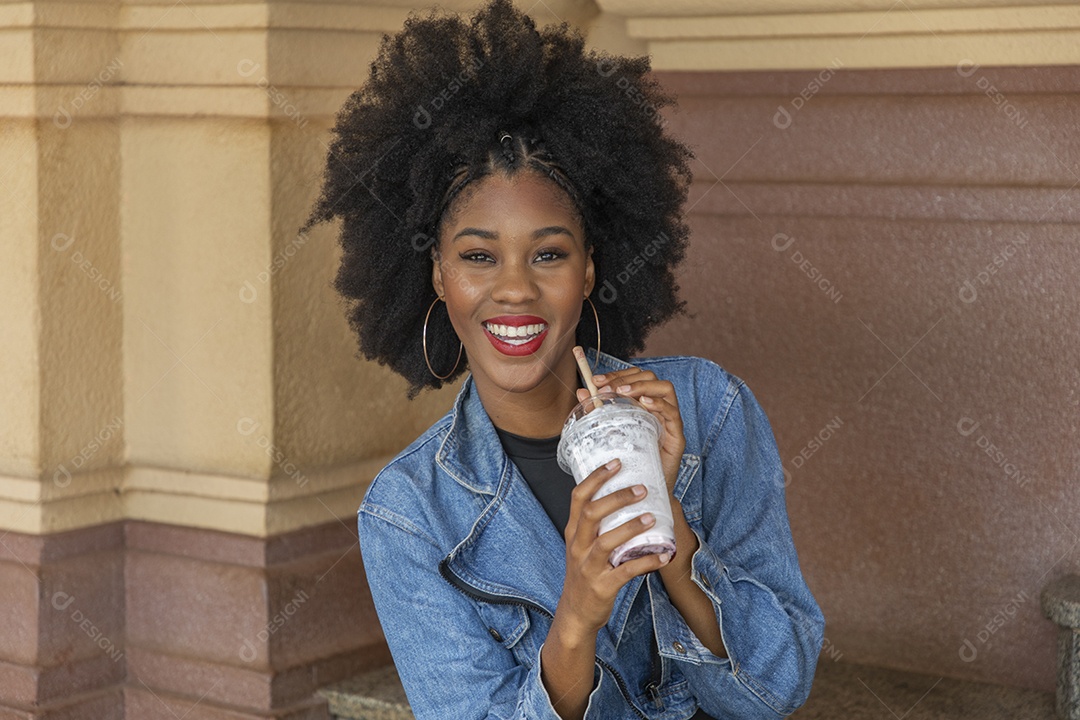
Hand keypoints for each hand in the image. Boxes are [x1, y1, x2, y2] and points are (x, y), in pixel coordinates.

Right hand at [557, 458, 671, 638]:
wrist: (576, 613)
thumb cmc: (585, 573)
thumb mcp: (582, 546)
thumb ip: (596, 524)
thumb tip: (624, 496)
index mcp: (574, 532)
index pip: (579, 497)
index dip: (596, 478)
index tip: (616, 462)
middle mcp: (578, 546)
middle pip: (592, 513)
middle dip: (617, 498)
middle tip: (642, 488)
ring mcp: (588, 567)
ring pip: (607, 541)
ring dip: (631, 527)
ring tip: (652, 518)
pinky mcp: (602, 586)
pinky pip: (626, 571)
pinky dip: (647, 562)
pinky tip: (664, 555)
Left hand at [577, 367, 685, 494]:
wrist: (644, 494)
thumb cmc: (628, 464)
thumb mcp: (609, 435)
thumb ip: (597, 414)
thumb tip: (581, 393)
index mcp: (643, 406)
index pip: (634, 378)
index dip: (616, 374)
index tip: (596, 381)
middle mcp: (658, 409)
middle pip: (650, 377)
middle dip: (627, 378)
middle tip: (607, 388)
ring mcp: (669, 421)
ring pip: (665, 388)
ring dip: (643, 386)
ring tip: (623, 392)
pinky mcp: (677, 436)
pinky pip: (673, 413)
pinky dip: (659, 404)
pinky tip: (644, 404)